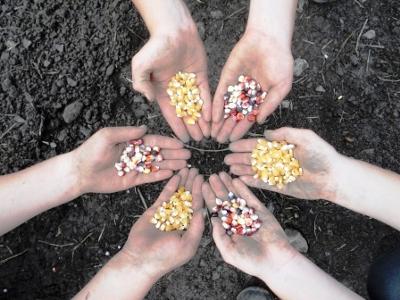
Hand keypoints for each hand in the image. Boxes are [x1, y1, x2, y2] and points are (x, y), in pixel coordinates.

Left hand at [72, 126, 190, 193]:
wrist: (80, 172)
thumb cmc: (91, 151)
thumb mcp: (108, 136)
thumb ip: (127, 132)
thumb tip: (145, 127)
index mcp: (132, 141)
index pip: (154, 141)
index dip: (168, 142)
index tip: (181, 144)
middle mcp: (136, 154)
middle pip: (159, 153)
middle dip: (174, 154)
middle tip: (189, 156)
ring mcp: (135, 167)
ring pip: (157, 166)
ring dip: (171, 165)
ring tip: (185, 165)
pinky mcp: (132, 180)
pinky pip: (149, 177)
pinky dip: (160, 176)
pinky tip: (171, 174)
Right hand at [121, 168, 203, 278]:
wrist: (140, 259)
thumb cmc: (166, 257)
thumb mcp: (187, 244)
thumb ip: (196, 227)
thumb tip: (203, 210)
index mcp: (190, 227)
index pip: (197, 206)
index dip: (200, 192)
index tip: (204, 180)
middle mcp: (180, 219)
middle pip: (188, 197)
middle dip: (192, 183)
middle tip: (196, 169)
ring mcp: (168, 213)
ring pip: (177, 194)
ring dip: (182, 182)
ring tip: (186, 168)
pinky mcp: (155, 210)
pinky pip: (165, 196)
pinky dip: (170, 186)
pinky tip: (175, 176)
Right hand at [131, 28, 210, 141]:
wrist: (174, 29)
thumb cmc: (155, 46)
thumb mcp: (141, 65)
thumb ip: (142, 83)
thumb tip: (149, 100)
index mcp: (162, 91)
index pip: (170, 114)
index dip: (176, 127)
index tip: (182, 140)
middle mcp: (177, 91)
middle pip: (186, 114)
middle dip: (192, 128)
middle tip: (199, 141)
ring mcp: (190, 84)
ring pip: (197, 107)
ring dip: (202, 121)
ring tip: (208, 134)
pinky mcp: (202, 77)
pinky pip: (206, 94)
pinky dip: (209, 106)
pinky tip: (213, 118)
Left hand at [202, 172, 295, 277]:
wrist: (276, 262)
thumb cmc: (251, 262)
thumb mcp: (229, 252)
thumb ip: (219, 236)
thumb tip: (212, 219)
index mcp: (228, 229)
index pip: (216, 211)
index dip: (209, 199)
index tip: (202, 187)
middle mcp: (237, 220)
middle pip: (224, 201)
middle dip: (217, 188)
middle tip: (210, 176)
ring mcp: (249, 214)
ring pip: (236, 197)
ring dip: (229, 186)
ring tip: (221, 173)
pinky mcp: (261, 211)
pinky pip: (250, 198)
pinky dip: (244, 189)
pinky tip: (236, 180)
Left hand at [211, 30, 292, 142]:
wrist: (268, 39)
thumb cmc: (280, 62)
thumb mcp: (281, 86)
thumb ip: (270, 104)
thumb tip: (260, 121)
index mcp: (259, 98)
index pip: (248, 117)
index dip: (241, 129)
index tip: (233, 140)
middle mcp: (246, 94)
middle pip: (234, 115)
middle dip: (227, 128)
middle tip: (219, 141)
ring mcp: (235, 86)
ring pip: (225, 107)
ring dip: (219, 120)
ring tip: (213, 133)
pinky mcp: (226, 78)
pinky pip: (220, 94)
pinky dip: (216, 106)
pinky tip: (212, 117)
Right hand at [225, 127, 340, 199]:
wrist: (333, 176)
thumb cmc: (322, 154)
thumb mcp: (305, 137)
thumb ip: (285, 133)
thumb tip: (266, 134)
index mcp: (281, 146)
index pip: (258, 144)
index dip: (244, 145)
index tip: (231, 145)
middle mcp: (276, 159)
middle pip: (253, 158)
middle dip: (239, 158)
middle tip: (225, 159)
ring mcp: (277, 172)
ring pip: (255, 170)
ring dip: (242, 169)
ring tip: (229, 169)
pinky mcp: (279, 185)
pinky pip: (262, 183)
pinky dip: (251, 182)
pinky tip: (240, 180)